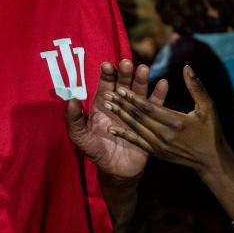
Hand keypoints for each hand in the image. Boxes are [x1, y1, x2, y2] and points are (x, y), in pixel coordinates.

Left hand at [67, 59, 167, 179]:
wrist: (115, 170)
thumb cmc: (95, 150)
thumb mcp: (80, 136)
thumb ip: (73, 120)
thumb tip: (71, 101)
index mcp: (103, 105)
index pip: (105, 86)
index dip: (106, 75)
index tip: (106, 65)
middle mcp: (120, 105)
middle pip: (123, 85)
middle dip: (124, 74)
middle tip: (126, 63)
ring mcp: (135, 112)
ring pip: (139, 93)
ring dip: (141, 81)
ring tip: (143, 69)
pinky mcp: (149, 122)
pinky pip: (155, 108)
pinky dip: (159, 95)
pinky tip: (162, 84)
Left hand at [101, 65, 227, 178]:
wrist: (212, 162)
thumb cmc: (211, 132)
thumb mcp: (208, 108)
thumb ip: (196, 87)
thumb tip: (187, 67)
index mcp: (176, 121)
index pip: (150, 108)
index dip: (134, 98)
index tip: (120, 88)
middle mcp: (165, 134)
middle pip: (139, 117)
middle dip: (122, 104)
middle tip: (107, 93)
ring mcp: (159, 145)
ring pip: (135, 128)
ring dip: (120, 116)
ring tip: (107, 105)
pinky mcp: (157, 152)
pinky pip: (137, 142)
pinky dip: (124, 134)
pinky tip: (111, 129)